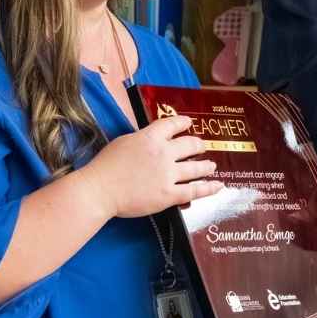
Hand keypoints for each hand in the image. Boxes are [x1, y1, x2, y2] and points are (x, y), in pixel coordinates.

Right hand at [61, 110, 222, 221]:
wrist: (99, 190)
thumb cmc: (104, 167)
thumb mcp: (123, 143)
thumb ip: (141, 140)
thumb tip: (153, 140)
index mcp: (149, 138)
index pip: (172, 124)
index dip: (183, 122)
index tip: (189, 122)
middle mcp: (163, 154)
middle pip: (190, 145)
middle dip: (198, 145)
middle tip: (202, 146)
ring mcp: (168, 175)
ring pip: (197, 168)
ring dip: (207, 166)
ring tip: (212, 165)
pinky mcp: (169, 195)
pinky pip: (195, 191)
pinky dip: (209, 188)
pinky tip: (218, 186)